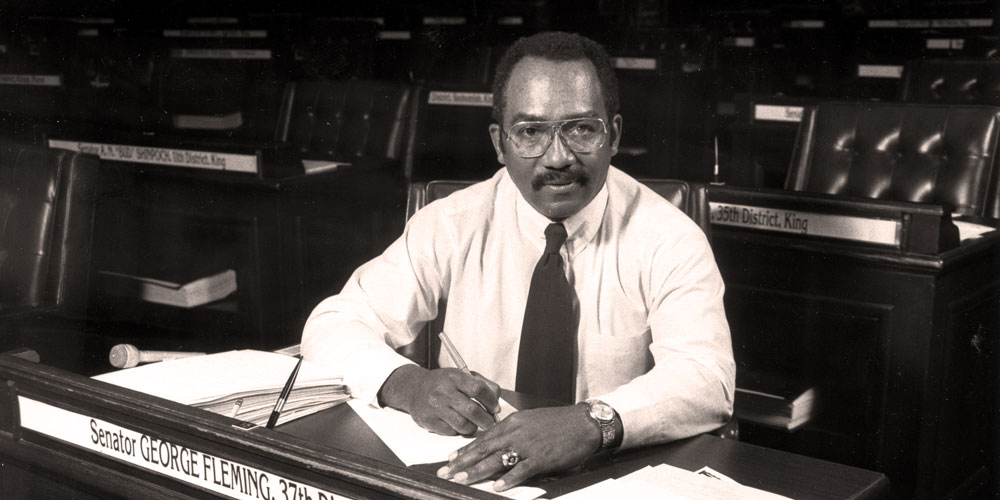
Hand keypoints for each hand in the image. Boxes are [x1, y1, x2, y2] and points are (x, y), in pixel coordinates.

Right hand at [379, 365, 500, 435]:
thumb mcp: (461, 375)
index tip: (495, 408)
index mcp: (454, 377)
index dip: (491, 401)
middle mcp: (443, 391)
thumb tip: (497, 399)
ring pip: (462, 425)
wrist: (413, 388)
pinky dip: (458, 431)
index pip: (478, 389)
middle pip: (472, 410)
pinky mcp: (428, 421)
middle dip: (486, 420)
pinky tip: (458, 425)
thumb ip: (482, 383)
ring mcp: (435, 407)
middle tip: (490, 422)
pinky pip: (451, 432)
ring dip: (473, 428)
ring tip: (474, 424)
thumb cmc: (442, 383)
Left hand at [436, 404, 600, 490]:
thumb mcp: (531, 420)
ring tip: (462, 479)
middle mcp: (517, 432)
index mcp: (513, 422)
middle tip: (446, 471)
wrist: (584, 422)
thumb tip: (498, 443)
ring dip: (477, 470)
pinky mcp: (542, 457)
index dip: (465, 450)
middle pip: (484, 448)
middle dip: (463, 462)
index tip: (451, 459)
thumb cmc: (560, 422)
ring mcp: (529, 445)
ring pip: (497, 458)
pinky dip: (509, 478)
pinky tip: (498, 486)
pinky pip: (522, 469)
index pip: (483, 437)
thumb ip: (513, 431)